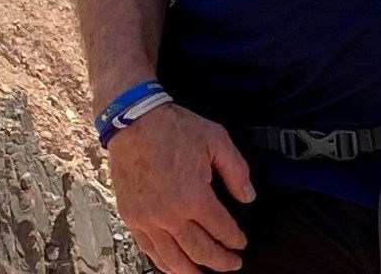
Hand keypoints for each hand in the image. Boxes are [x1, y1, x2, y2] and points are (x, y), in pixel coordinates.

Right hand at [106, 103, 255, 272]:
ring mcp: (147, 219)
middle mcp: (169, 215)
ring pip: (173, 259)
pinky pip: (149, 250)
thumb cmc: (174, 127)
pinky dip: (164, 263)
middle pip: (200, 251)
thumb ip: (236, 171)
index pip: (220, 229)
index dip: (235, 239)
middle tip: (233, 264)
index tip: (242, 243)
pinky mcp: (131, 218)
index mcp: (193, 196)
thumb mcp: (216, 139)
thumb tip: (248, 197)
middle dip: (220, 261)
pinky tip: (175, 266)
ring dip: (192, 271)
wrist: (133, 121)